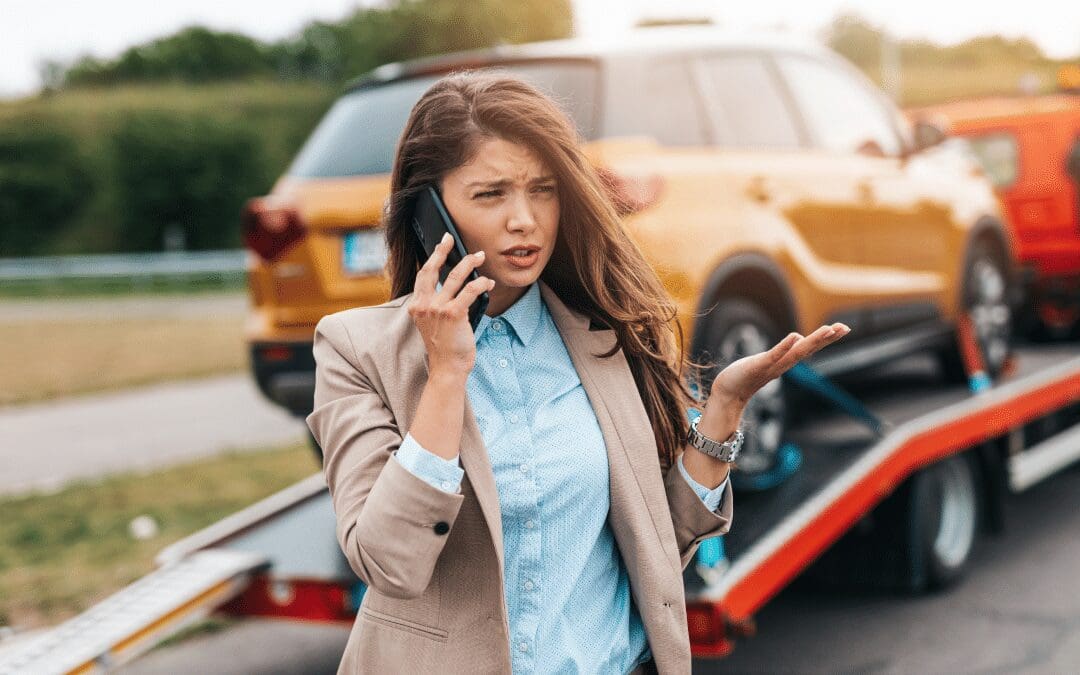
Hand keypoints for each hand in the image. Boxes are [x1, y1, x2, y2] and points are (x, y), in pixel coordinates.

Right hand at [407, 232, 494, 376]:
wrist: (447, 367)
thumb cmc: (444, 347)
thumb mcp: (433, 323)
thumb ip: (436, 305)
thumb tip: (456, 284)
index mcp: (416, 306)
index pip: (423, 275)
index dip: (432, 257)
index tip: (441, 244)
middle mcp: (424, 305)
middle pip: (432, 269)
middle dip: (443, 250)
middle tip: (451, 239)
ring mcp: (437, 309)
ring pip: (455, 276)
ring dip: (470, 263)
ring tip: (479, 256)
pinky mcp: (453, 314)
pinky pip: (470, 290)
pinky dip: (481, 283)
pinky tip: (488, 282)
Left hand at [709, 323, 851, 407]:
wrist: (727, 394)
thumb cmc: (745, 376)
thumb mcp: (767, 361)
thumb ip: (782, 353)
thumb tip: (799, 340)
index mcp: (784, 361)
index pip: (809, 348)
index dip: (826, 338)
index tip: (843, 327)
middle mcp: (782, 364)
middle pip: (808, 349)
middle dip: (826, 338)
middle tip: (845, 327)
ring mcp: (771, 366)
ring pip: (796, 352)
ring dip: (812, 341)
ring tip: (828, 329)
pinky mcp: (757, 366)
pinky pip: (773, 355)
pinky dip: (784, 347)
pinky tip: (795, 336)